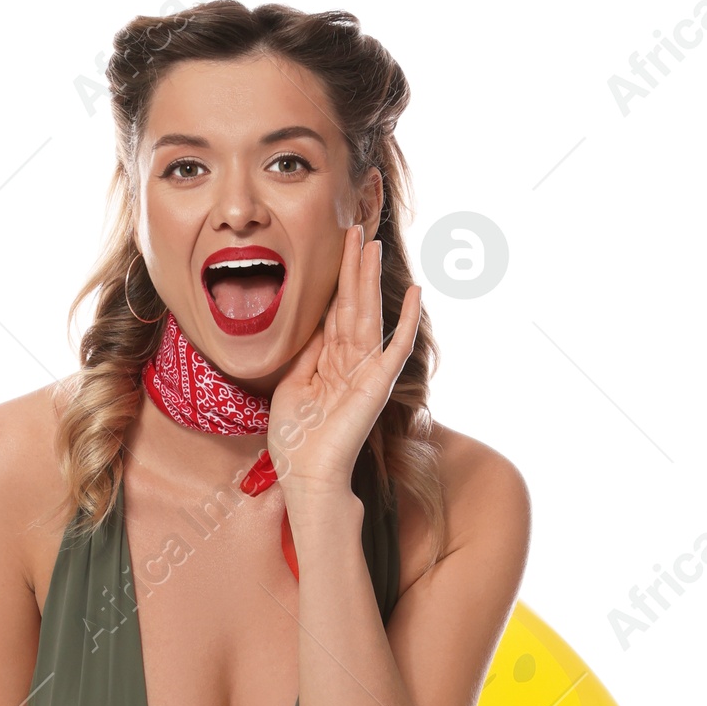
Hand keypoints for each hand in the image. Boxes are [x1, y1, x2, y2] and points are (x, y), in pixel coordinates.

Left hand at [267, 224, 421, 499]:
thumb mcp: (290, 386)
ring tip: (372, 244)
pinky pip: (398, 346)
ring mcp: (366, 372)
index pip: (335, 312)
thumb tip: (312, 321)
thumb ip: (305, 354)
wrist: (306, 476)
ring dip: (371, 279)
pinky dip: (408, 320)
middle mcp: (350, 362)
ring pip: (370, 314)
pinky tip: (416, 293)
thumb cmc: (296, 442)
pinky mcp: (378, 384)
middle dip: (353, 267)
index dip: (336, 280)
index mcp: (328, 363)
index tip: (339, 247)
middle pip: (353, 304)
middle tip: (355, 229)